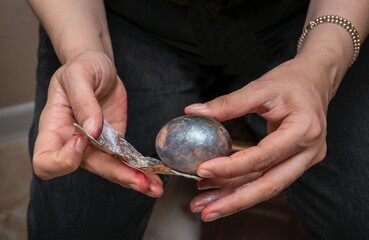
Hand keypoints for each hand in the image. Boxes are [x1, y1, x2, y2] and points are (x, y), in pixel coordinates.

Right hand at [33, 50, 162, 197]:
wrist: (98, 67)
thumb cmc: (81, 67)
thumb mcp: (78, 75)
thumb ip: (83, 101)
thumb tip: (92, 131)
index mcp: (54, 128)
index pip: (46, 161)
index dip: (64, 159)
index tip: (83, 140)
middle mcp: (73, 143)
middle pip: (89, 169)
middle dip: (116, 175)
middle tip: (140, 182)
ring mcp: (95, 145)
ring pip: (112, 170)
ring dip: (134, 179)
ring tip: (155, 187)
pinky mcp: (115, 143)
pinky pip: (125, 161)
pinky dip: (141, 170)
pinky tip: (155, 176)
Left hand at [185, 56, 330, 220]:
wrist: (316, 80)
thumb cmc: (292, 81)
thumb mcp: (261, 87)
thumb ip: (228, 103)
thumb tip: (194, 111)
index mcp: (304, 130)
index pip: (264, 156)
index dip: (232, 167)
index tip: (203, 169)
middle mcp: (308, 151)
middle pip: (270, 185)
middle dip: (235, 201)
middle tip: (206, 211)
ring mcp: (304, 160)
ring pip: (267, 186)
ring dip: (235, 197)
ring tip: (206, 206)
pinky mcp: (295, 162)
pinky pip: (267, 178)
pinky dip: (243, 185)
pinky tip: (221, 190)